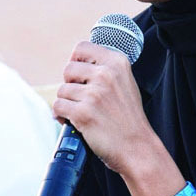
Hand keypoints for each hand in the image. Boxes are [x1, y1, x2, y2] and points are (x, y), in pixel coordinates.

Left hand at [56, 42, 184, 195]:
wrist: (137, 148)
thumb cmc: (129, 119)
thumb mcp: (125, 83)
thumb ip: (105, 70)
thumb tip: (77, 64)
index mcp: (117, 62)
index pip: (82, 47)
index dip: (75, 61)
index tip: (77, 74)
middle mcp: (106, 75)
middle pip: (68, 69)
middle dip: (69, 85)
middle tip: (80, 99)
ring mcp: (94, 94)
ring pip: (61, 90)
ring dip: (66, 103)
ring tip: (80, 113)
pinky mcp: (83, 113)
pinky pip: (57, 107)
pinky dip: (61, 116)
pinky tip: (72, 122)